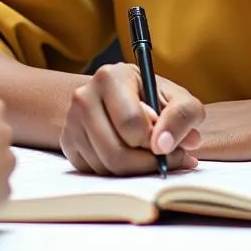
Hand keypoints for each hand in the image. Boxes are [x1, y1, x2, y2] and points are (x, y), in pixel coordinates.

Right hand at [61, 63, 203, 175]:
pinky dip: (117, 173)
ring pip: (105, 167)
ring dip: (133, 170)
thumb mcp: (177, 97)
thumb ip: (182, 115)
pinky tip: (131, 157)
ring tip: (149, 157)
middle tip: (164, 161)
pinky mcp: (68, 143)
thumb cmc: (153, 98)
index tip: (169, 145)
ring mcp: (72, 121)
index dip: (154, 142)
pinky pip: (94, 172)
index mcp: (110, 77)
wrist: (120, 97)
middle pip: (115, 152)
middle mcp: (84, 96)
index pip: (131, 123)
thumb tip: (164, 146)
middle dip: (145, 163)